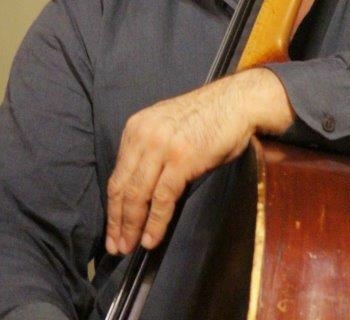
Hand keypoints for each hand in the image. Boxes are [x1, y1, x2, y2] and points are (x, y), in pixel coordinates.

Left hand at [105, 68, 293, 254]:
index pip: (117, 174)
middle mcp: (144, 135)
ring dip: (132, 226)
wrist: (237, 101)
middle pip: (122, 187)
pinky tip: (152, 238)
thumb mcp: (167, 128)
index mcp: (137, 127)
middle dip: (118, 221)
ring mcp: (162, 146)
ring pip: (138, 195)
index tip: (112, 229)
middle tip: (116, 246)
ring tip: (130, 247)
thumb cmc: (208, 117)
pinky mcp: (181, 159)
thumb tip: (141, 191)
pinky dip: (155, 223)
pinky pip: (162, 198)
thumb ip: (150, 153)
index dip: (113, 207)